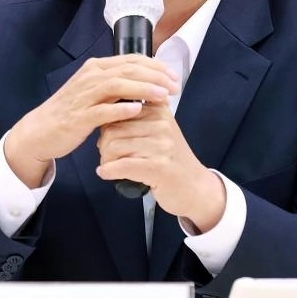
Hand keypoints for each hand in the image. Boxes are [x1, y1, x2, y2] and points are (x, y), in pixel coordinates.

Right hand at [5, 55, 179, 187]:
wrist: (41, 130)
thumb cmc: (71, 112)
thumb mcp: (93, 91)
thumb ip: (116, 85)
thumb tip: (146, 82)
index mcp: (95, 68)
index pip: (130, 60)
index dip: (155, 66)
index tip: (173, 76)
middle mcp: (89, 77)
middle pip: (127, 69)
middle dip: (155, 76)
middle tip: (175, 86)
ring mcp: (83, 96)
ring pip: (116, 85)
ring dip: (142, 89)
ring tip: (162, 95)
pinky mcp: (79, 117)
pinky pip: (102, 110)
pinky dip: (121, 110)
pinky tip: (137, 111)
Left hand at [95, 101, 225, 231]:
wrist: (195, 187)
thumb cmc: (170, 160)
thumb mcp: (157, 130)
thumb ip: (135, 117)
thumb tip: (101, 112)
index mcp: (158, 110)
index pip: (117, 109)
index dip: (106, 126)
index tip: (109, 138)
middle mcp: (161, 124)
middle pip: (111, 129)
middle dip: (103, 145)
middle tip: (109, 156)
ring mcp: (161, 145)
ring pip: (112, 147)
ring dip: (106, 160)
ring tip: (112, 166)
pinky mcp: (158, 167)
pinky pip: (121, 165)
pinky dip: (108, 171)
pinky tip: (105, 173)